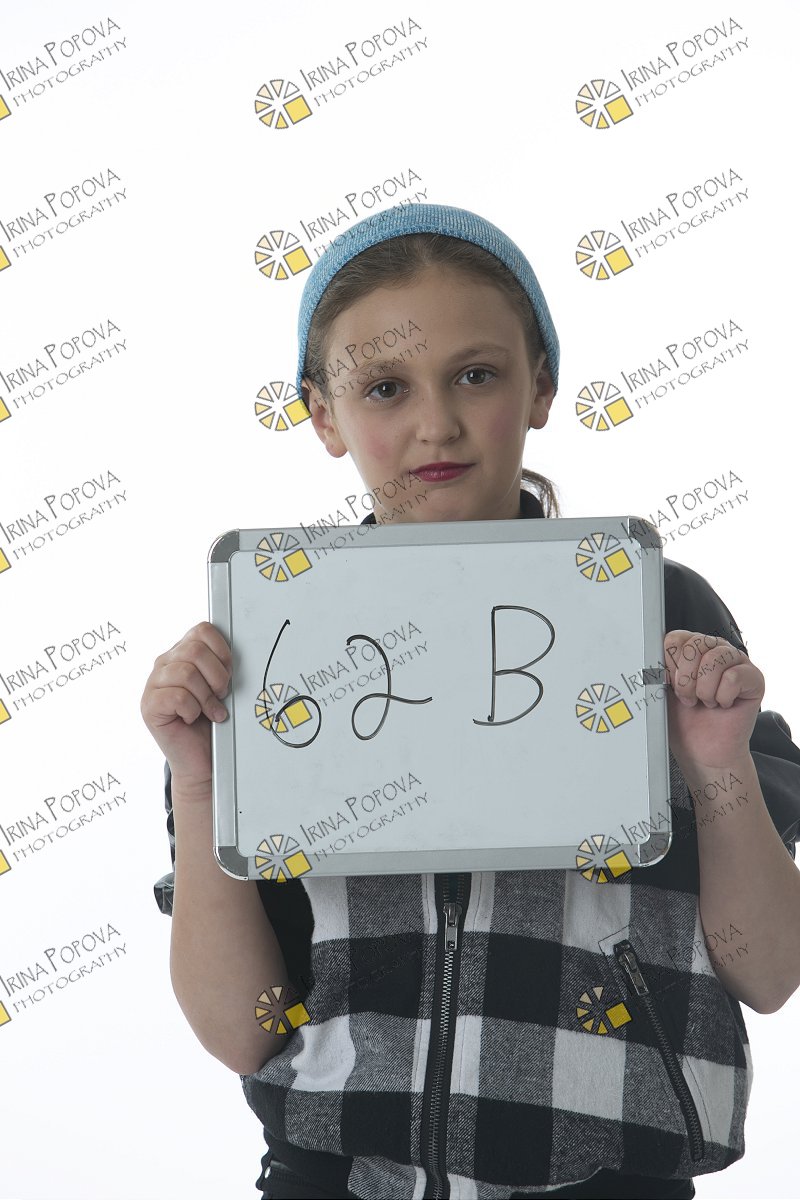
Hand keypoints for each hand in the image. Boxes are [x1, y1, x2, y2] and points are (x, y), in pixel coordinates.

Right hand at [140, 621, 231, 790]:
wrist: (199, 758)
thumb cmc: (211, 721)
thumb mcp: (219, 686)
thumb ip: (219, 664)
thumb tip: (233, 652)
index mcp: (181, 653)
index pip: (202, 630)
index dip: (222, 651)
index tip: (229, 672)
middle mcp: (164, 664)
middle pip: (195, 650)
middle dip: (216, 675)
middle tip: (221, 694)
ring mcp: (153, 685)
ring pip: (187, 674)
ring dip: (206, 696)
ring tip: (210, 710)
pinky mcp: (149, 706)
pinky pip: (178, 697)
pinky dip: (193, 710)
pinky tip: (194, 719)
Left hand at [663, 630, 764, 770]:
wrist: (703, 751)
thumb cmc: (684, 721)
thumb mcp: (661, 691)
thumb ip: (657, 670)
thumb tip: (651, 658)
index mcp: (689, 648)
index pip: (674, 639)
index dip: (669, 665)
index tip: (670, 686)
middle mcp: (713, 648)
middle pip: (694, 645)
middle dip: (685, 680)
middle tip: (688, 699)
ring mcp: (736, 660)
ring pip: (714, 659)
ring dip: (704, 690)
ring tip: (706, 702)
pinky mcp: (754, 677)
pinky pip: (733, 677)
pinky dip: (722, 697)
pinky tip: (723, 705)